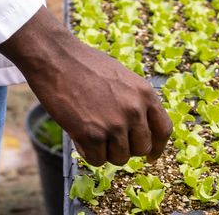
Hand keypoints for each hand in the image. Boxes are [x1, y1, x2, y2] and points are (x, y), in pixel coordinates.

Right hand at [0, 7, 171, 164]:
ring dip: (105, 150)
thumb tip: (139, 127)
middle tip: (108, 137)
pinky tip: (77, 132)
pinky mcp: (92, 136)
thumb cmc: (83, 63)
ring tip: (89, 128)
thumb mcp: (120, 75)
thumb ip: (134, 99)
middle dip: (125, 147)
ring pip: (120, 158)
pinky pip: (97, 160)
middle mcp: (134, 110)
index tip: (150, 155)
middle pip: (141, 148)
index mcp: (144, 92)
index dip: (157, 147)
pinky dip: (87, 151)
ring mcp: (114, 124)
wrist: (55, 57)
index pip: (163, 130)